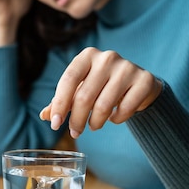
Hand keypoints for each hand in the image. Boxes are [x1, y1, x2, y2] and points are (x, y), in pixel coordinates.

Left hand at [39, 47, 162, 137]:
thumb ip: (62, 101)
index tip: (55, 124)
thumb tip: (45, 115)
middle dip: (76, 120)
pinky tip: (114, 117)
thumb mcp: (80, 90)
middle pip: (85, 96)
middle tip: (74, 133)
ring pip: (104, 106)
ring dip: (95, 122)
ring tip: (93, 126)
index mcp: (87, 55)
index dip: (60, 104)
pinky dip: (116, 119)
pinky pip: (125, 109)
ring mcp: (127, 67)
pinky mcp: (144, 80)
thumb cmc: (102, 86)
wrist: (138, 84)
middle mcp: (107, 57)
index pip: (68, 80)